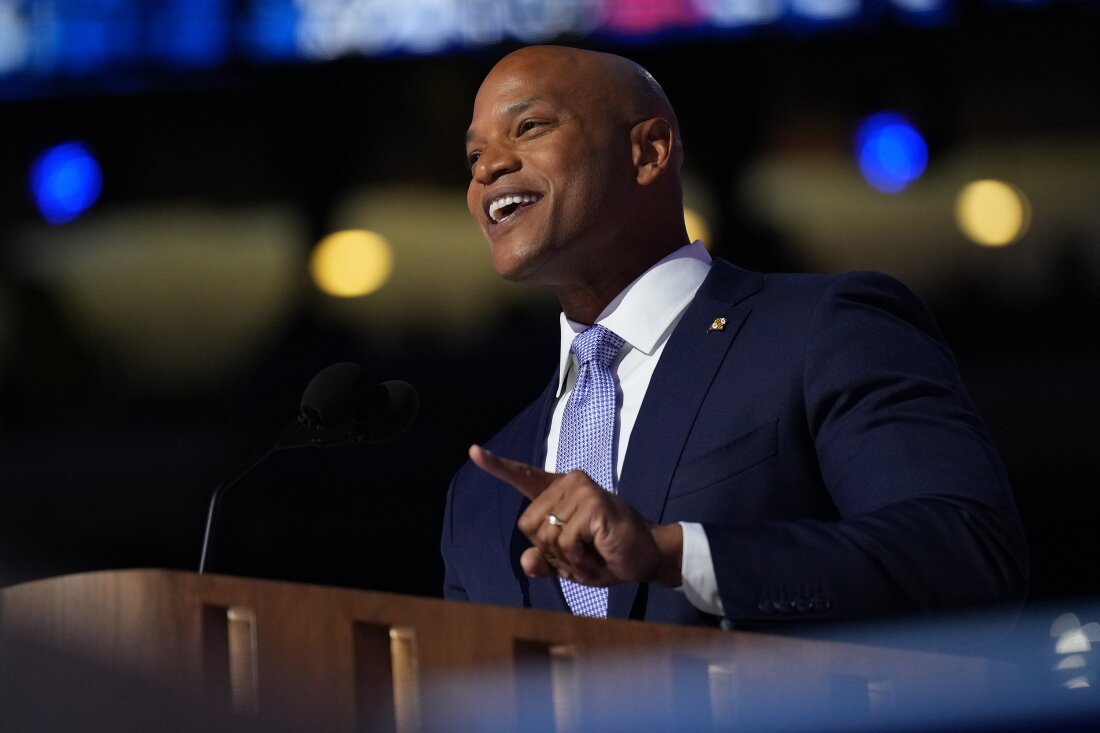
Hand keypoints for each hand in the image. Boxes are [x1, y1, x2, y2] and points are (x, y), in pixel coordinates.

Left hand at [468, 445, 682, 587]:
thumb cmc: (606, 555)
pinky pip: (565, 542)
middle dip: (551, 550)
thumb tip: (527, 562)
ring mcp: (581, 490)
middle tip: (581, 551)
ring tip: (591, 553)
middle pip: (529, 525)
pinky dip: (578, 558)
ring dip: (567, 558)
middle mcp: (569, 483)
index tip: (473, 451)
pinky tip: (598, 552)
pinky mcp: (593, 503)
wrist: (645, 558)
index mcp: (559, 493)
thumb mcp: (567, 563)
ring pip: (546, 536)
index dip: (496, 466)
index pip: (523, 476)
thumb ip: (544, 562)